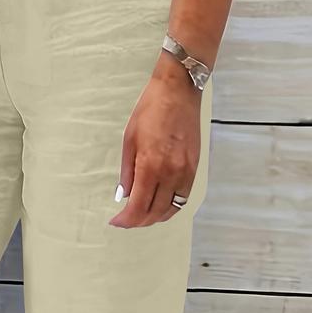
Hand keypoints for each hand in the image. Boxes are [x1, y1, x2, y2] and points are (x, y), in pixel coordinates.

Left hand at [109, 51, 201, 228]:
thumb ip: (127, 172)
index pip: (138, 207)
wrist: (178, 91)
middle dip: (138, 222)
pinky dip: (171, 207)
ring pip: (171, 209)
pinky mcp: (195, 168)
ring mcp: (185, 171)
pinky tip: (161, 205)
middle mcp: (171, 173)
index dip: (126, 220)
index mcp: (150, 165)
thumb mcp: (129, 140)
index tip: (116, 221)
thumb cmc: (151, 109)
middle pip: (155, 212)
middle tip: (126, 220)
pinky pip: (183, 197)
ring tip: (142, 216)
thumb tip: (123, 195)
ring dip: (155, 217)